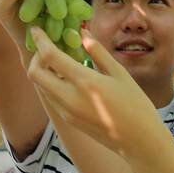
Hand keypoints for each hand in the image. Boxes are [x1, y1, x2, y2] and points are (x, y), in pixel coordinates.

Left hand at [25, 25, 166, 162]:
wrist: (139, 142)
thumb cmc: (136, 105)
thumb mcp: (120, 74)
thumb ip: (98, 52)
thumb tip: (83, 33)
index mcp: (84, 82)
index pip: (50, 57)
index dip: (40, 41)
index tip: (37, 30)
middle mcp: (69, 98)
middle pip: (35, 74)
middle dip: (36, 57)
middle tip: (46, 48)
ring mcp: (66, 111)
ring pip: (41, 86)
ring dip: (42, 71)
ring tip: (57, 60)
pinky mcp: (69, 120)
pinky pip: (51, 97)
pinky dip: (50, 84)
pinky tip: (65, 78)